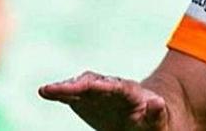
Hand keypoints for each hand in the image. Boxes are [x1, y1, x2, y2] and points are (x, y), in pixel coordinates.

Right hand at [40, 70, 169, 130]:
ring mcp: (99, 94)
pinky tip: (46, 93)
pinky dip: (61, 94)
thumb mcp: (159, 121)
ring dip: (64, 88)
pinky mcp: (89, 102)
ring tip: (45, 91)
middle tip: (50, 90)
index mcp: (130, 93)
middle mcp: (112, 88)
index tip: (77, 86)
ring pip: (80, 87)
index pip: (111, 87)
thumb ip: (156, 113)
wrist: (147, 122)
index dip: (94, 86)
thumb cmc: (154, 123)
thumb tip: (157, 102)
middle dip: (72, 86)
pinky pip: (74, 96)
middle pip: (91, 83)